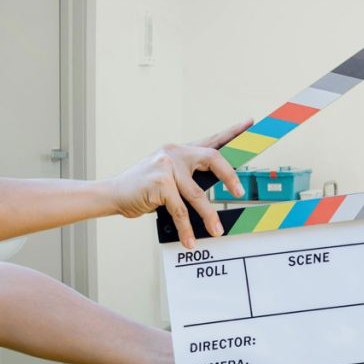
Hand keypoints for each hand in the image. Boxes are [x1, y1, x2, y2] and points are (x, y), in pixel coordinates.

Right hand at [106, 120, 252, 248]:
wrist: (113, 194)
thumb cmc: (145, 188)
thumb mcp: (169, 176)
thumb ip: (191, 176)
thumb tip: (221, 184)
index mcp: (181, 150)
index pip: (212, 139)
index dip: (233, 132)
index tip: (250, 123)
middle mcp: (175, 153)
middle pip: (212, 158)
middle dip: (229, 176)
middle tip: (239, 193)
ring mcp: (166, 166)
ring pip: (197, 194)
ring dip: (208, 217)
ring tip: (216, 231)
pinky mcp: (159, 183)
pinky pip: (180, 209)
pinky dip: (186, 228)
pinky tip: (189, 239)